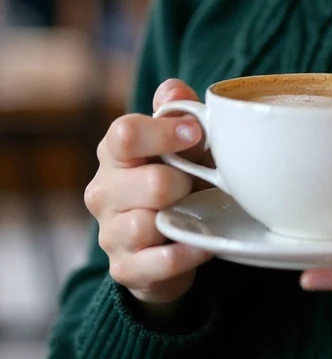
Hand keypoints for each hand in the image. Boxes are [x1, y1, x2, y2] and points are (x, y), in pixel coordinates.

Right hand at [85, 80, 212, 311]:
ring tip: (196, 213)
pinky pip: (159, 262)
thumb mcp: (183, 142)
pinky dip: (187, 253)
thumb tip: (173, 89)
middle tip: (198, 185)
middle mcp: (102, 192)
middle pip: (152, 183)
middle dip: (187, 184)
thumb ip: (178, 112)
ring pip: (150, 223)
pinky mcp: (124, 269)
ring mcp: (110, 233)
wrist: (168, 241)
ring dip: (185, 218)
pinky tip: (202, 244)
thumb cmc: (177, 178)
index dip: (166, 132)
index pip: (125, 133)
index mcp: (114, 152)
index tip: (196, 134)